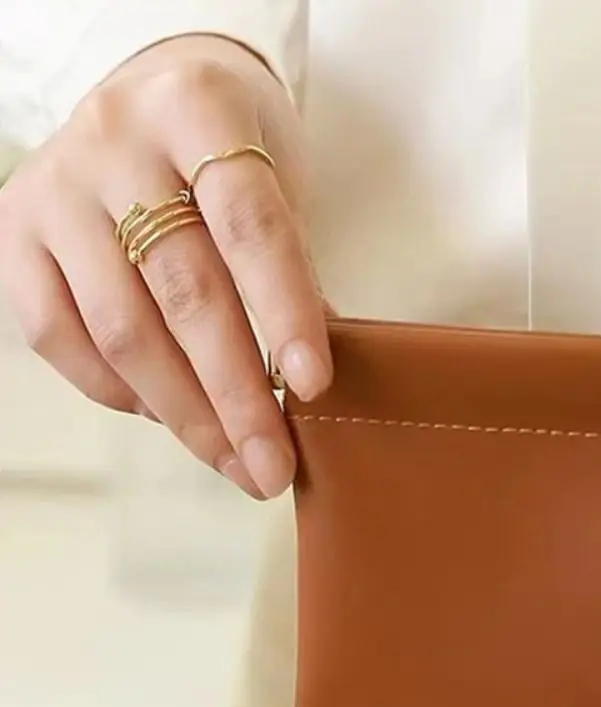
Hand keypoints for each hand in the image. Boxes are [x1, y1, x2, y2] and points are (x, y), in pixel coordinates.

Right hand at [0, 35, 331, 498]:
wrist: (150, 90)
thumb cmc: (234, 146)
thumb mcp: (283, 178)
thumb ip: (293, 268)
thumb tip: (307, 386)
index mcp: (198, 108)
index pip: (249, 225)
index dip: (283, 312)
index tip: (314, 388)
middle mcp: (115, 140)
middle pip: (183, 290)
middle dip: (235, 396)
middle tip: (273, 465)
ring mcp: (55, 187)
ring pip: (120, 327)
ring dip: (184, 413)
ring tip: (234, 460)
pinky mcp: (12, 230)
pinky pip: (57, 336)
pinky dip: (118, 392)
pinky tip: (168, 418)